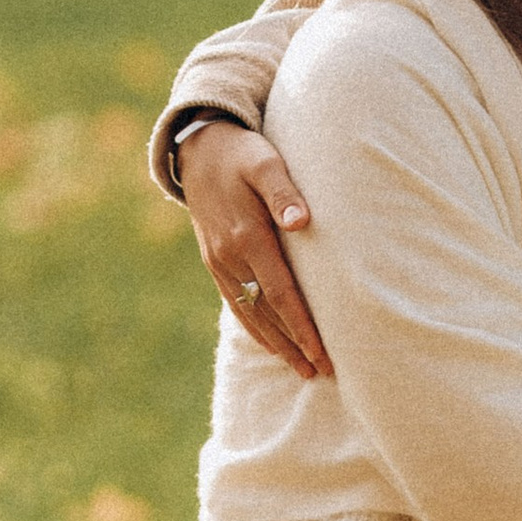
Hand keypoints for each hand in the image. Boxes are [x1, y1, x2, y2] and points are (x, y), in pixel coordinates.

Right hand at [178, 124, 329, 381]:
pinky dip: (254, 327)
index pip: (281, 294)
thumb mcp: (264, 161)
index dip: (302, 327)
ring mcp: (219, 262)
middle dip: (293, 346)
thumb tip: (302, 222)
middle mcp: (230, 257)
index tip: (323, 354)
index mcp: (247, 237)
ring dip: (276, 344)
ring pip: (250, 314)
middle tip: (320, 373)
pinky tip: (270, 343)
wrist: (198, 148)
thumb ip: (284, 192)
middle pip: (267, 313)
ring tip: (301, 368)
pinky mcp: (214, 261)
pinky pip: (235, 303)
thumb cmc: (242, 152)